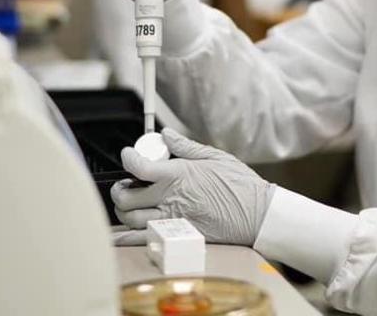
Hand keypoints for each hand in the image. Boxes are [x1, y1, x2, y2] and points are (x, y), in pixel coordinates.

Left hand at [111, 128, 274, 246]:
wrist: (256, 214)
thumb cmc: (240, 185)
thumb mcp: (215, 157)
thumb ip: (185, 147)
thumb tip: (166, 135)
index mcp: (179, 174)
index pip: (139, 166)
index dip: (128, 158)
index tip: (127, 154)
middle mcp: (170, 198)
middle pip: (126, 196)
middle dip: (120, 188)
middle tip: (126, 183)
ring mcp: (171, 220)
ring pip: (130, 219)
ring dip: (124, 211)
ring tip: (132, 203)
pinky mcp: (176, 237)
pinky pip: (141, 240)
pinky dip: (125, 237)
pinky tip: (122, 231)